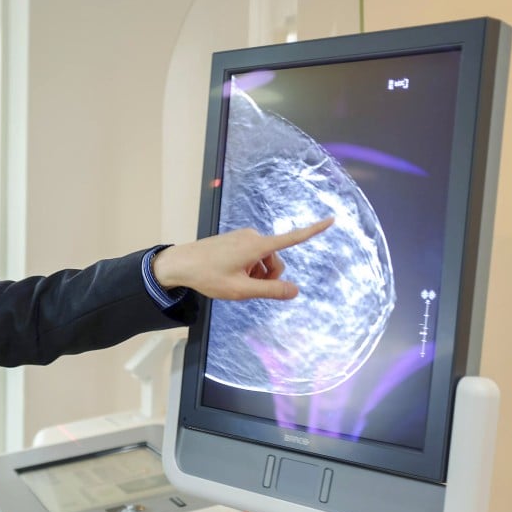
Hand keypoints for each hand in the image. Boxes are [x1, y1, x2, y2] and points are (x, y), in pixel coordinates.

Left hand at [151, 218, 333, 300]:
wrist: (180, 264)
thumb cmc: (208, 276)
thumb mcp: (241, 290)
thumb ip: (270, 291)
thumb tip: (295, 291)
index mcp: (257, 246)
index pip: (292, 239)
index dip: (313, 230)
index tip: (331, 220)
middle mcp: (252, 237)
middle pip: (276, 261)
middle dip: (269, 276)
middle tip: (247, 289)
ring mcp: (243, 237)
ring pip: (263, 260)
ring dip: (257, 274)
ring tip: (235, 282)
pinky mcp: (235, 240)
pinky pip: (251, 256)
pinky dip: (248, 268)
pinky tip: (229, 274)